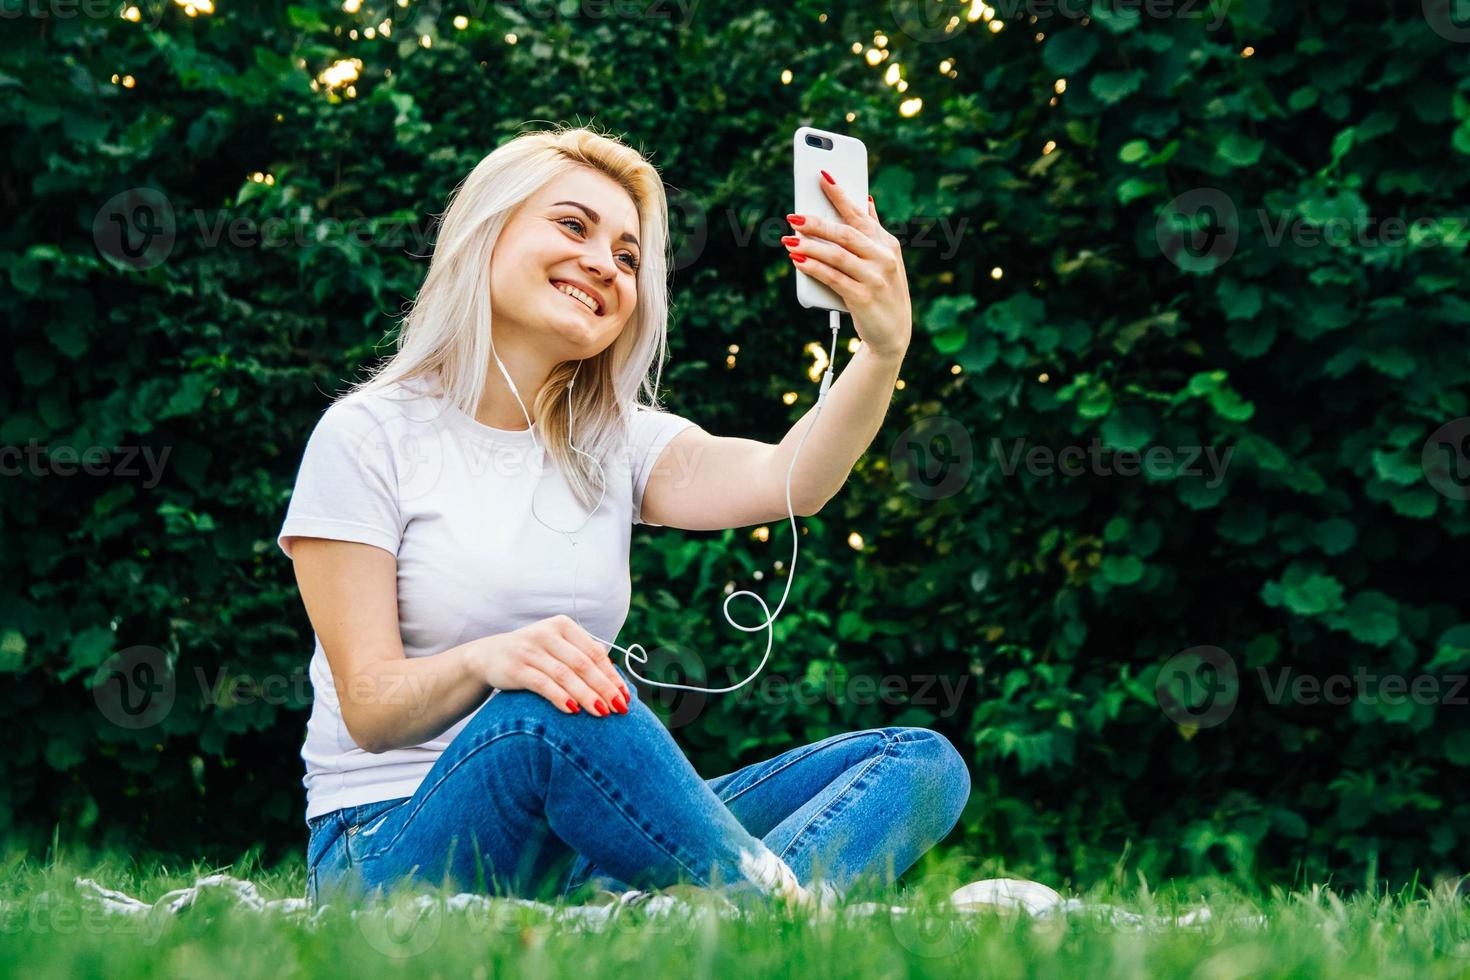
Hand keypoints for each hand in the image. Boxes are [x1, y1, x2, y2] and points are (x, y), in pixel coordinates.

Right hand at [476, 615, 628, 716]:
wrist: (488, 656)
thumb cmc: (533, 655)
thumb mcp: (557, 648)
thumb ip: (581, 657)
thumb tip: (615, 681)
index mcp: (563, 625)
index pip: (594, 652)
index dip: (612, 675)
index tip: (625, 695)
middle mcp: (547, 633)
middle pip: (583, 664)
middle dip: (604, 687)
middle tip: (620, 708)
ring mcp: (530, 650)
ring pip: (565, 675)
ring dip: (586, 695)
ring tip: (602, 712)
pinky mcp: (516, 668)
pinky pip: (543, 684)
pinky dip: (560, 698)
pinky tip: (573, 711)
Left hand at [783, 172, 912, 358]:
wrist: (893, 333)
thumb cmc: (883, 291)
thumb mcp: (883, 259)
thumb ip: (872, 231)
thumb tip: (865, 200)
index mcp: (887, 244)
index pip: (860, 214)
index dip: (840, 195)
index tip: (822, 177)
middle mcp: (884, 257)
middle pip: (846, 233)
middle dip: (817, 223)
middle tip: (793, 216)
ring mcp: (875, 278)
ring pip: (837, 255)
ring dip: (810, 247)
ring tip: (789, 241)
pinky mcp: (863, 298)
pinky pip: (833, 278)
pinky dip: (815, 268)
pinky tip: (798, 262)